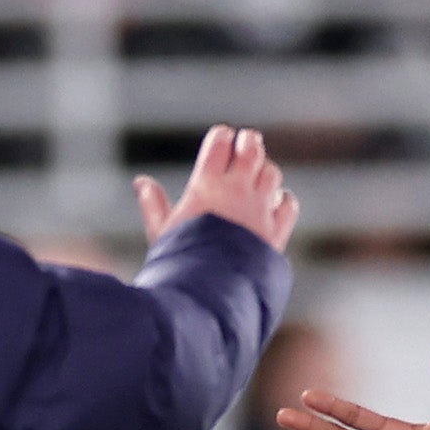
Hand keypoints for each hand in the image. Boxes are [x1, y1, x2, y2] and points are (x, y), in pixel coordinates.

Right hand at [135, 125, 298, 253]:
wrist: (208, 293)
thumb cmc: (179, 263)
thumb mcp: (161, 233)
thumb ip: (153, 205)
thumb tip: (141, 182)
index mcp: (206, 185)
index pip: (220, 142)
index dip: (222, 136)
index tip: (221, 141)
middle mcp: (236, 191)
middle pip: (252, 148)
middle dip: (249, 142)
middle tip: (245, 144)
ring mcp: (259, 210)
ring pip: (272, 173)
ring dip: (265, 170)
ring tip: (256, 178)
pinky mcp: (275, 231)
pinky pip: (288, 204)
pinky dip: (283, 200)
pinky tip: (272, 204)